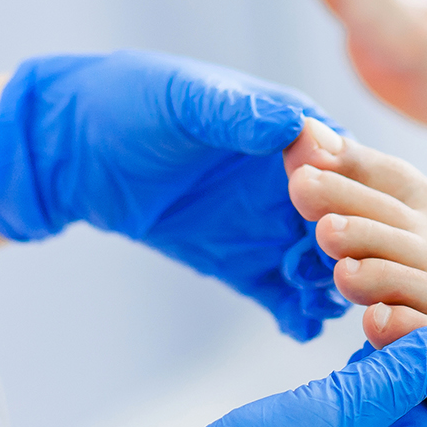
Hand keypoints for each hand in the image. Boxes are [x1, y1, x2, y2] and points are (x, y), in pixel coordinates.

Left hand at [0, 50, 348, 339]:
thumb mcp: (183, 99)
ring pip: (323, 263)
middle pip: (347, 222)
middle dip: (349, 250)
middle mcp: (295, 183)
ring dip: (329, 285)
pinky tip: (299, 328)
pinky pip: (284, 295)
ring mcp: (271, 226)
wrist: (75, 149)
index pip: (345, 165)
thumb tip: (295, 126)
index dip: (351, 193)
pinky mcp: (244, 264)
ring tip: (319, 302)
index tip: (335, 216)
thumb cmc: (130, 102)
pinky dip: (298, 313)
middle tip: (331, 271)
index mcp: (292, 133)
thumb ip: (237, 113)